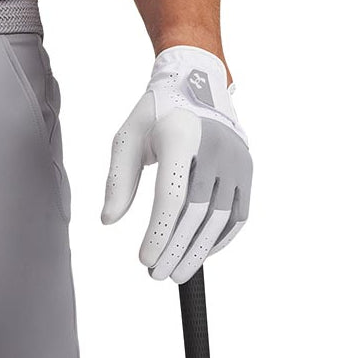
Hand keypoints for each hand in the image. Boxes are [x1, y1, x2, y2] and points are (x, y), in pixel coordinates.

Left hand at [101, 45, 251, 283]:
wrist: (196, 83)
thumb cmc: (156, 113)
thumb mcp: (128, 137)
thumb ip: (118, 179)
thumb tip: (108, 220)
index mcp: (181, 136)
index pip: (172, 196)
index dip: (159, 232)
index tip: (144, 258)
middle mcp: (215, 148)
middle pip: (196, 213)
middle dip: (175, 249)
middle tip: (156, 274)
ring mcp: (236, 160)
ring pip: (218, 219)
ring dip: (198, 251)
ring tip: (176, 271)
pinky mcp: (248, 170)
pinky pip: (238, 215)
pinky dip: (221, 239)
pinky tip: (202, 253)